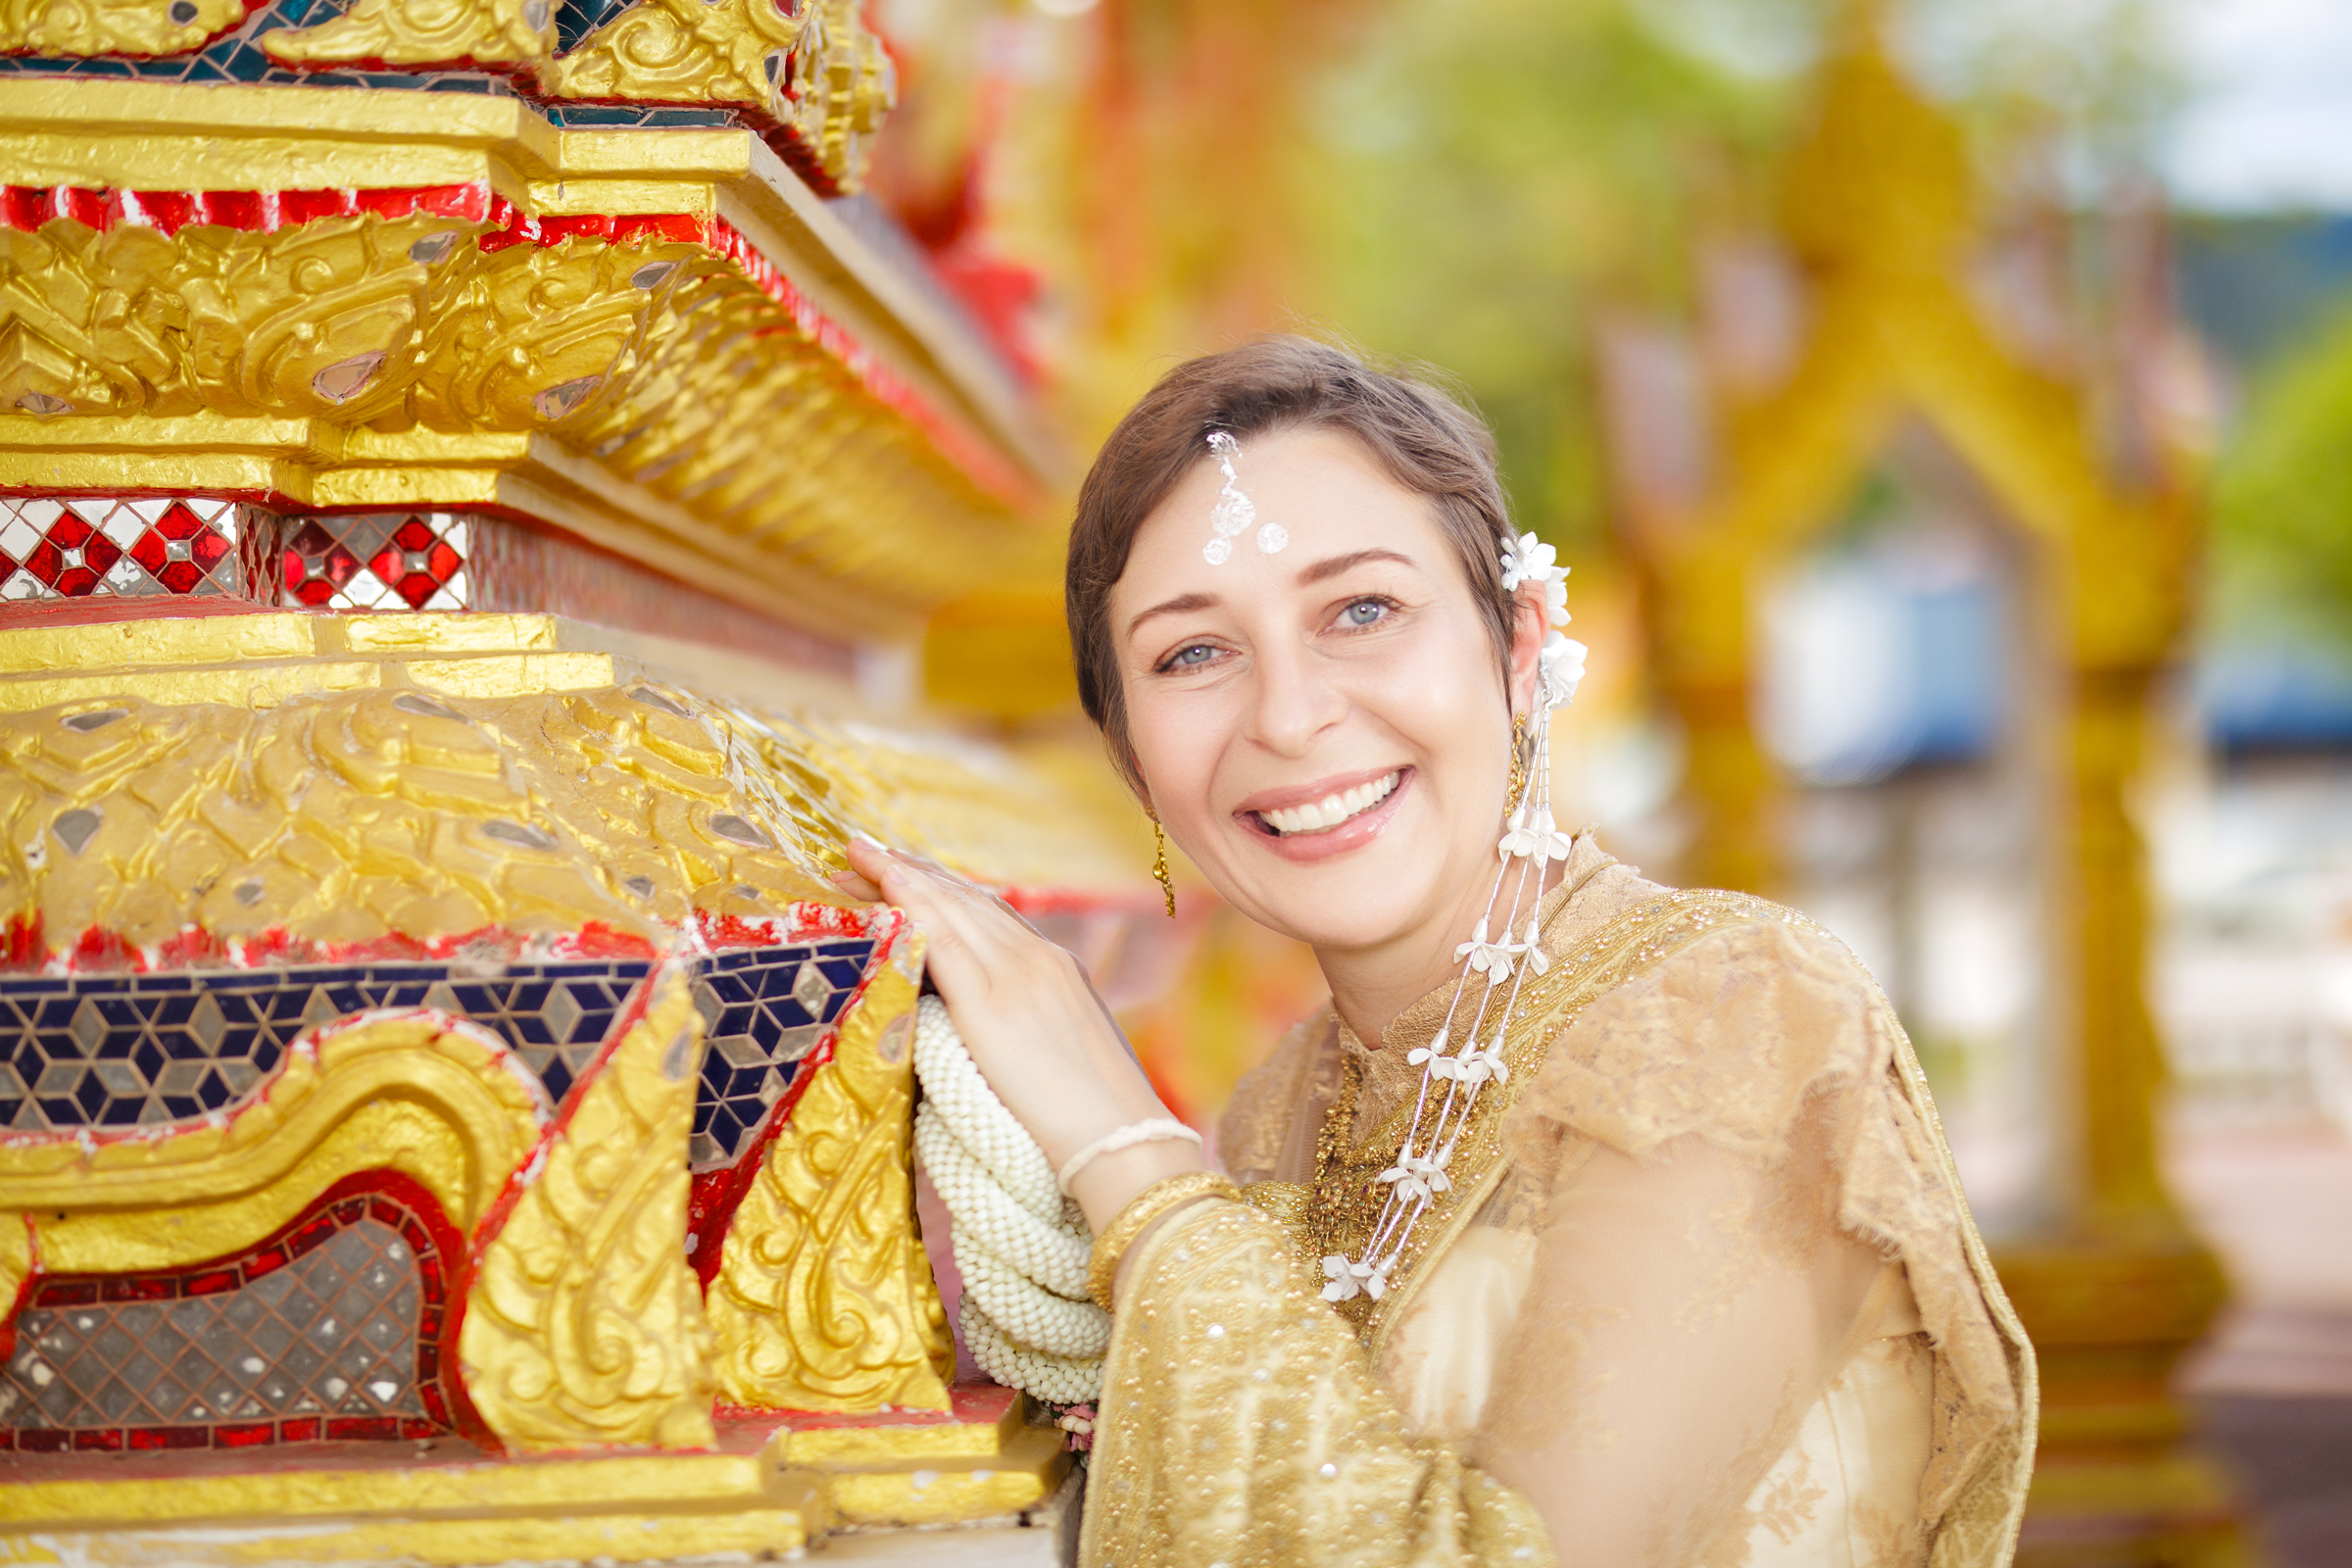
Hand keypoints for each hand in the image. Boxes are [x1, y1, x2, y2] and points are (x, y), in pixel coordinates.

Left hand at [839, 836, 1205, 1231]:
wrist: (1124, 1144)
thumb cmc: (1097, 1122)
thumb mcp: (1066, 1053)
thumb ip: (1029, 1026)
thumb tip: (989, 1031)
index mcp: (1060, 969)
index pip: (992, 912)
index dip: (943, 886)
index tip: (904, 867)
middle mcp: (1040, 960)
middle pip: (965, 900)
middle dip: (911, 872)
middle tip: (861, 850)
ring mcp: (1018, 978)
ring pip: (951, 909)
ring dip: (899, 877)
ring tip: (856, 856)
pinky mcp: (992, 1007)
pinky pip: (944, 941)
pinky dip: (912, 904)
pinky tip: (883, 882)